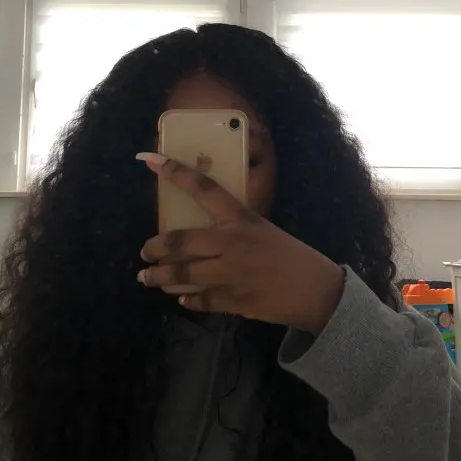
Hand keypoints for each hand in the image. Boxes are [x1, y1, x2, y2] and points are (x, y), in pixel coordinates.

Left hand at [136, 153, 344, 335]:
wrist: (316, 291)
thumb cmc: (293, 256)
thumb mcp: (263, 229)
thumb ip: (234, 228)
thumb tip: (207, 232)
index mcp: (242, 218)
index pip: (204, 189)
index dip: (176, 173)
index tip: (152, 160)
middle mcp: (232, 243)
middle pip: (179, 240)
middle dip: (155, 247)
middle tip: (145, 251)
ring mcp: (229, 273)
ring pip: (182, 274)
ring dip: (159, 277)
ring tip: (147, 278)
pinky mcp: (231, 300)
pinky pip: (199, 299)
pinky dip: (187, 298)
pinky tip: (182, 298)